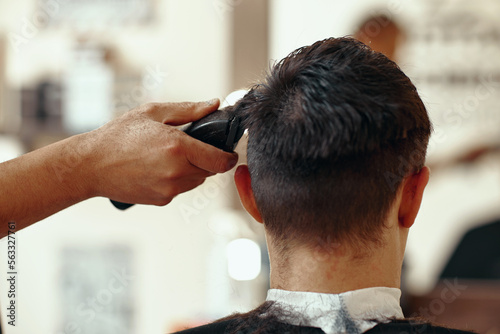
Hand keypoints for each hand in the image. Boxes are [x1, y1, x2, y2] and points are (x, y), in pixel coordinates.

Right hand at [84, 100, 237, 205]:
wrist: (91, 165)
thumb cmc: (119, 136)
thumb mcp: (153, 113)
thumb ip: (189, 110)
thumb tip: (214, 104)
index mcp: (178, 148)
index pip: (221, 161)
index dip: (229, 157)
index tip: (230, 153)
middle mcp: (177, 172)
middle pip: (210, 171)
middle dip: (207, 159)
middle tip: (191, 147)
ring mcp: (169, 189)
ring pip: (196, 181)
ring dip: (192, 170)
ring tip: (169, 156)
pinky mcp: (162, 200)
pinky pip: (180, 189)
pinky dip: (177, 180)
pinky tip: (158, 168)